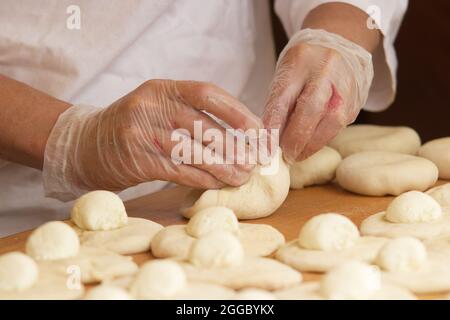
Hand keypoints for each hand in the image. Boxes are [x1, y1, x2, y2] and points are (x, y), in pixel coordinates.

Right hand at [43, 80, 261, 200]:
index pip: (208, 93)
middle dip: (234, 144)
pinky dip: (202, 178)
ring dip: (222, 166)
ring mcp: (142, 132)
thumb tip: (238, 134)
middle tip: (254, 160)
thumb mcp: (158, 108)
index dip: (237, 112)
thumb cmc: (133, 127)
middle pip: (204, 124)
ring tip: (242, 176)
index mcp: (162, 88)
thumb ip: (190, 114)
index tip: (258, 130)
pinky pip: (178, 170)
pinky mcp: (137, 160)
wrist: (85, 145)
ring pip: (193, 150)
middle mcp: (152, 105)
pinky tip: (218, 183)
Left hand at [263, 29, 373, 162]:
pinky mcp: (355, 101)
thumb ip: (278, 103)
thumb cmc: (305, 65)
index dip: (274, 124)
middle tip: (284, 154)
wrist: (342, 45)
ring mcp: (344, 85)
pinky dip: (321, 140)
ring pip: (330, 121)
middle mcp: (325, 70)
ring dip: (310, 144)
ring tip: (295, 155)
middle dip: (295, 137)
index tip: (266, 145)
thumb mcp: (286, 75)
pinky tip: (308, 147)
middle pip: (310, 108)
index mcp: (299, 60)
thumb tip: (270, 138)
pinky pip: (338, 126)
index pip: (283, 96)